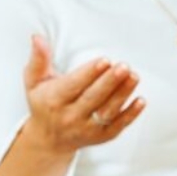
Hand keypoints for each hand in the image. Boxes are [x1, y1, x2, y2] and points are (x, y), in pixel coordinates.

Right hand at [21, 35, 143, 154]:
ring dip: (122, 94)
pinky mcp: (101, 137)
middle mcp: (69, 117)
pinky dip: (130, 114)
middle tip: (124, 66)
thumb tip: (37, 37)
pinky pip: (118, 126)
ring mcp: (86, 129)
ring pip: (107, 112)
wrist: (49, 139)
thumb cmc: (44, 102)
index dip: (89, 73)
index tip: (104, 60)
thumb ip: (39, 59)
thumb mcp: (35, 82)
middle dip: (109, 82)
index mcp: (53, 100)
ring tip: (134, 76)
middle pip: (92, 98)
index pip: (72, 86)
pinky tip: (141, 100)